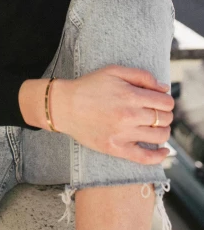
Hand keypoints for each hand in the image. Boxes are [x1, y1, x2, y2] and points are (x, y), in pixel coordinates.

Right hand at [50, 65, 174, 164]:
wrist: (64, 106)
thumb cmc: (89, 87)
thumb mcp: (113, 71)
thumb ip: (141, 76)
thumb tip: (163, 88)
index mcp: (130, 95)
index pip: (165, 102)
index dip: (166, 100)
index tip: (159, 100)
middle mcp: (129, 116)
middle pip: (164, 118)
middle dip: (165, 114)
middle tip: (156, 112)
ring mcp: (123, 134)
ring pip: (160, 136)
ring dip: (163, 130)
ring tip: (155, 125)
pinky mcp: (116, 149)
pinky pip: (145, 158)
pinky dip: (159, 156)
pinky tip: (164, 151)